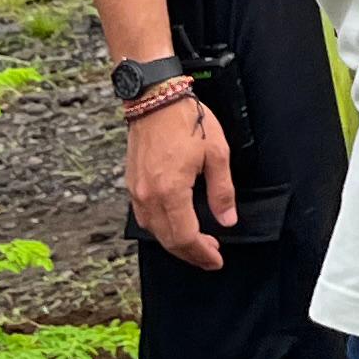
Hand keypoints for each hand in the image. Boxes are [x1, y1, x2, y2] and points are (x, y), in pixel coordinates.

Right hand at [127, 93, 236, 270]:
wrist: (155, 99)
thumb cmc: (187, 120)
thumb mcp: (217, 153)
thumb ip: (222, 191)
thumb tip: (227, 220)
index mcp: (171, 191)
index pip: (185, 237)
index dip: (202, 253)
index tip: (216, 259)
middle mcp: (148, 196)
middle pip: (168, 240)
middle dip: (191, 253)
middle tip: (211, 257)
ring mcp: (136, 192)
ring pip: (154, 232)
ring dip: (176, 243)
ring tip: (198, 244)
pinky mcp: (131, 185)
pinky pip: (145, 218)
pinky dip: (162, 229)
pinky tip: (177, 226)